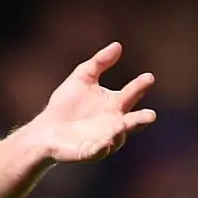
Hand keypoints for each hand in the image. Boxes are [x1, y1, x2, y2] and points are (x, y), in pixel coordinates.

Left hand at [22, 42, 157, 162]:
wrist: (46, 128)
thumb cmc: (66, 103)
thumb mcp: (83, 77)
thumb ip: (100, 62)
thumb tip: (118, 45)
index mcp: (114, 104)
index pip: (132, 94)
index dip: (140, 86)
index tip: (149, 77)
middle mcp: (114, 123)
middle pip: (133, 121)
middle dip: (141, 118)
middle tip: (151, 115)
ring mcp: (103, 139)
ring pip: (118, 137)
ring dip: (121, 132)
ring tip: (123, 125)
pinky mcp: (89, 151)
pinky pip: (98, 150)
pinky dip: (102, 147)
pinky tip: (105, 142)